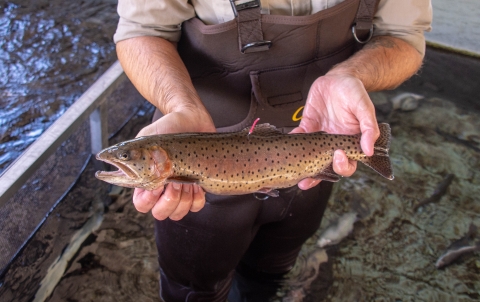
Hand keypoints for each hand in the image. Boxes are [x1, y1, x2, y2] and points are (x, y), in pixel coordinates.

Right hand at [133, 110, 215, 219]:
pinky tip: (197, 184)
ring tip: (186, 180)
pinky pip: (196, 207)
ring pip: (178, 213)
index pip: (141, 205)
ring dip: (183, 198)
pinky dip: (196, 198)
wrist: (191, 118)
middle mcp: (163, 190)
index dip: (148, 200)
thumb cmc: (167, 127)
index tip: (156, 184)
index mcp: (147, 180)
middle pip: (160, 214)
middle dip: (168, 200)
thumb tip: (107, 158)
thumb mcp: (145, 138)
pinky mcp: (198, 188)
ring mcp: (181, 191)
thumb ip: (130, 152)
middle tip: (172, 181)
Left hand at [291, 73, 378, 189]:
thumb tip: (369, 150)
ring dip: (302, 167)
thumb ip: (368, 128)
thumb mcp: (365, 107)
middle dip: (317, 176)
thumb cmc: (355, 92)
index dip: (342, 166)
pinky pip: (299, 137)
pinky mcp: (308, 126)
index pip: (348, 164)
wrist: (339, 78)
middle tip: (307, 181)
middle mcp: (334, 143)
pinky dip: (293, 141)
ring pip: (311, 157)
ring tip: (295, 175)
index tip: (338, 156)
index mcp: (351, 143)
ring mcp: (320, 137)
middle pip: (326, 167)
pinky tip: (289, 142)